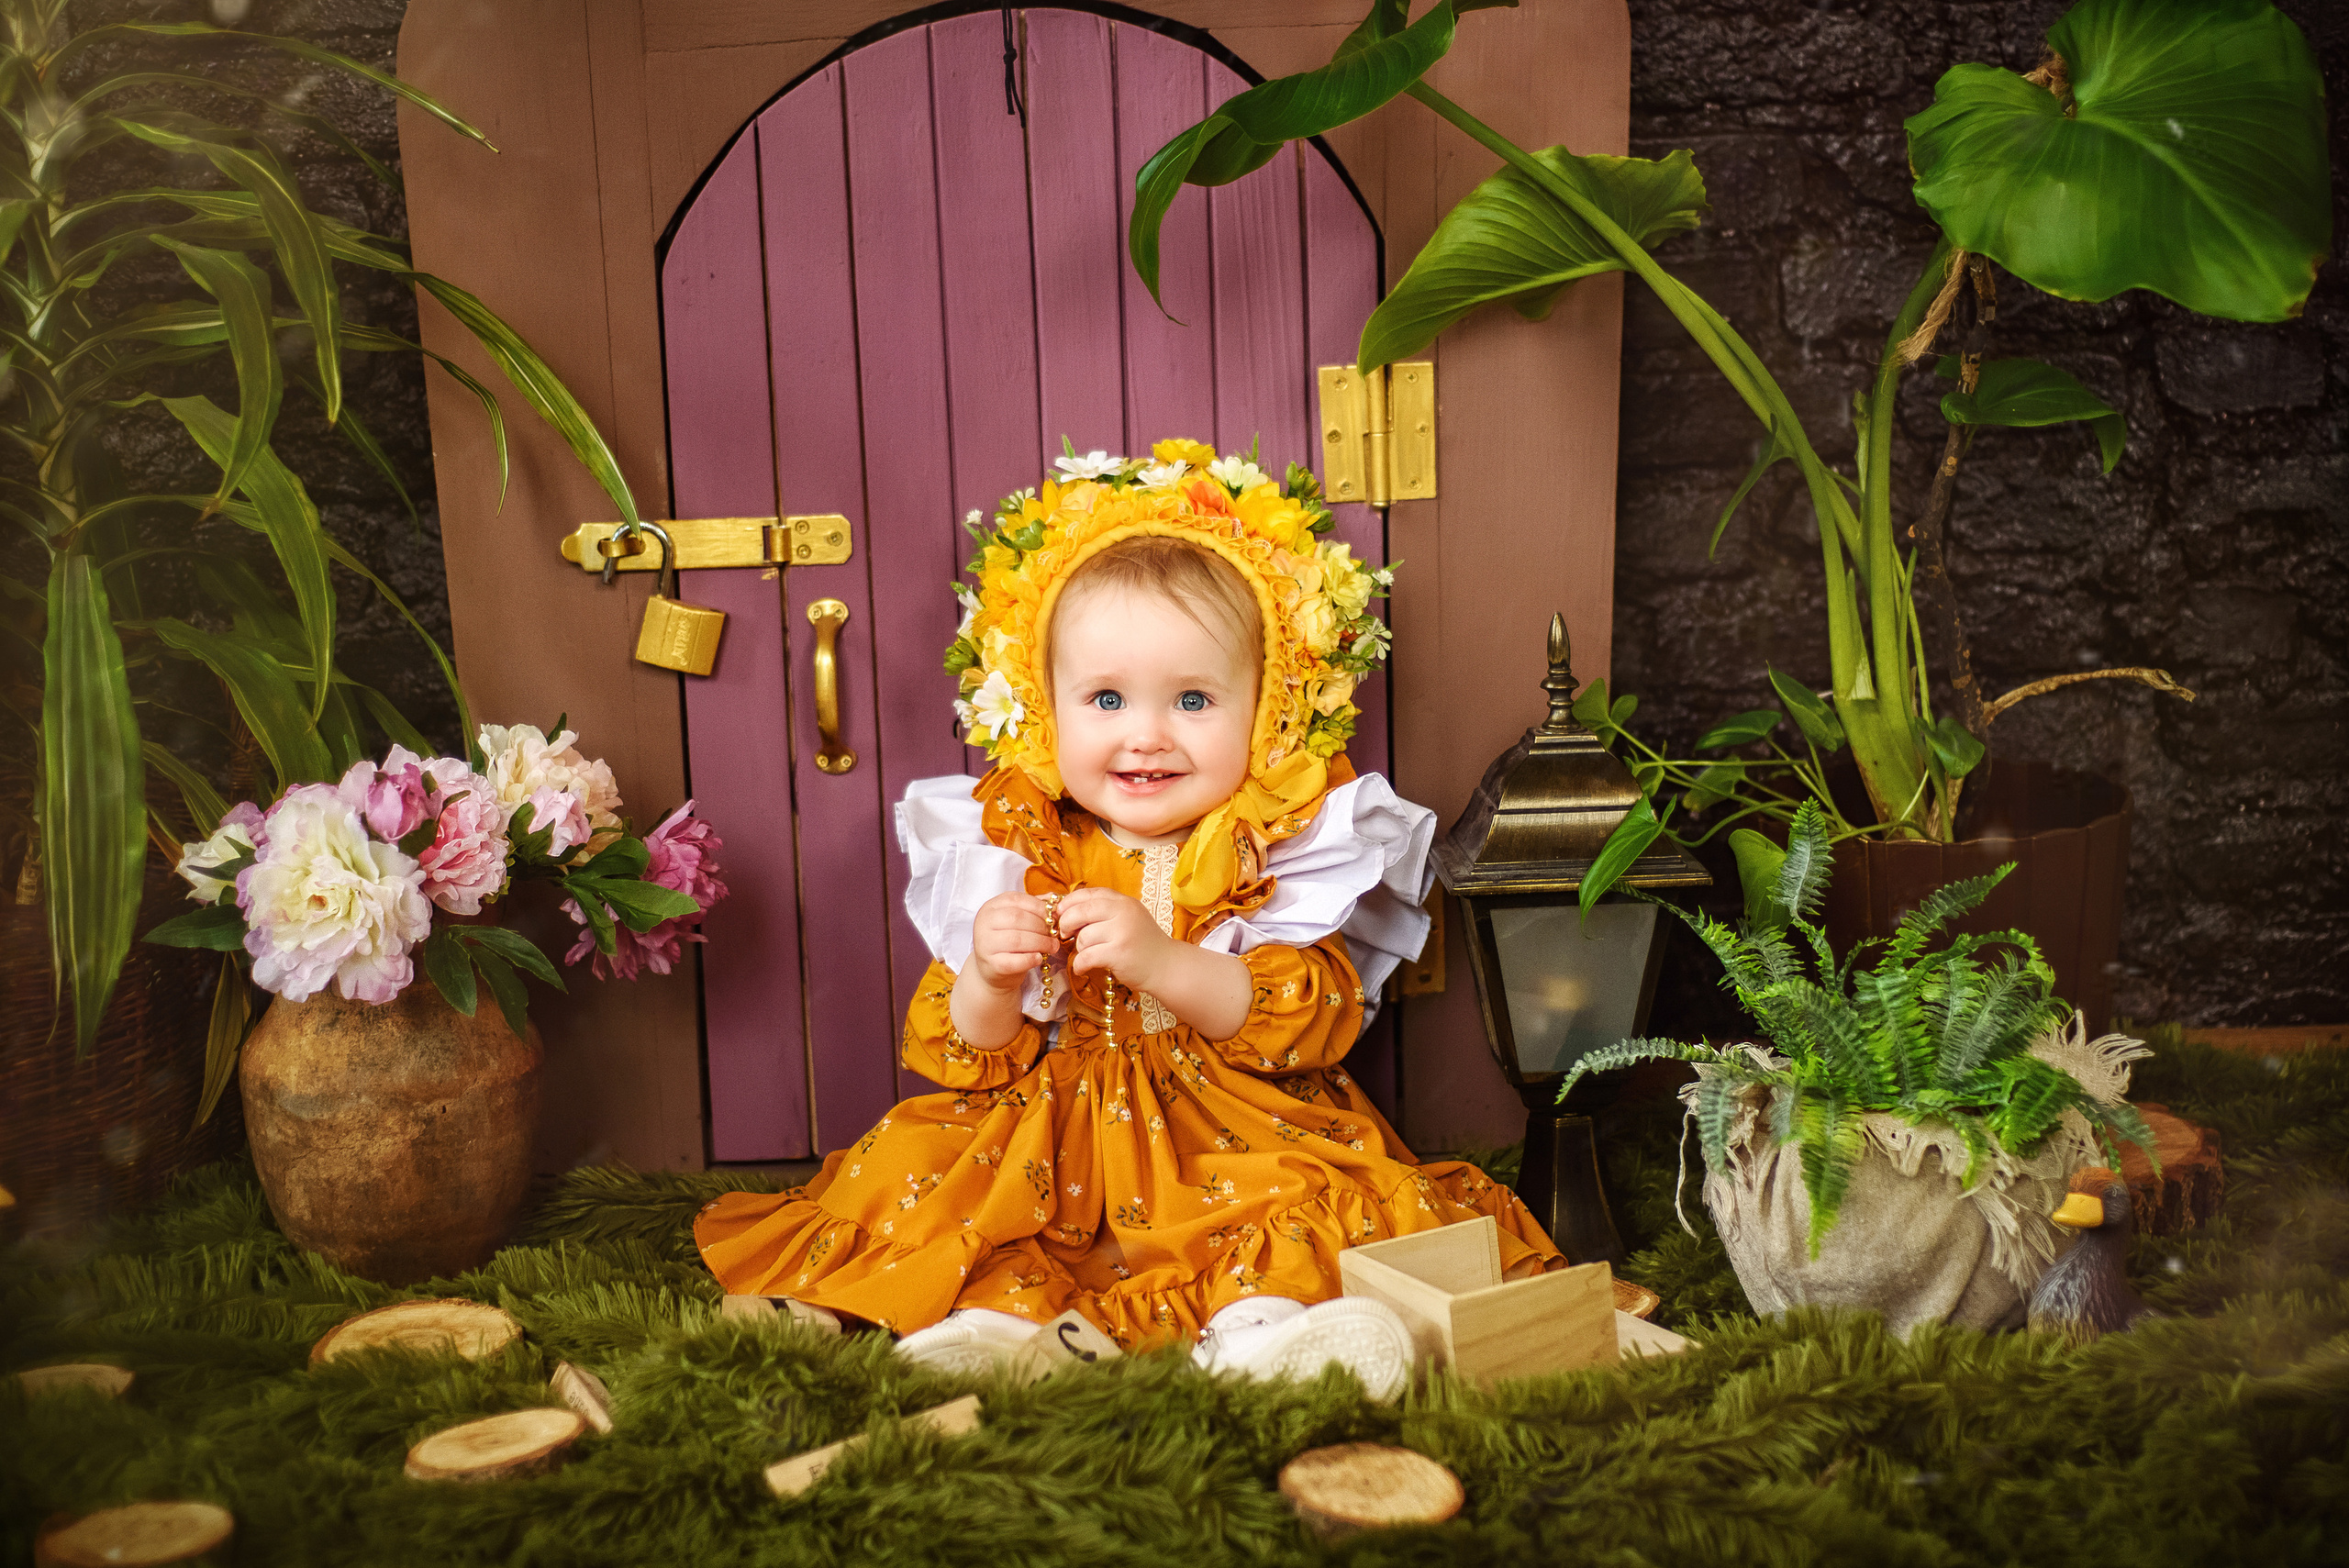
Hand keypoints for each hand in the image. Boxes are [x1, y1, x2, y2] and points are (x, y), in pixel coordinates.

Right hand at [968, 890, 1056, 992]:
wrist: (992, 969)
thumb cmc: (1009, 941)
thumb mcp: (1017, 920)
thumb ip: (1034, 908)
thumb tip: (1056, 902)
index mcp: (991, 907)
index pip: (1016, 900)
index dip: (1038, 907)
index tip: (1054, 917)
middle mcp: (984, 922)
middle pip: (1017, 918)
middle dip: (1041, 926)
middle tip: (1055, 934)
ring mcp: (984, 944)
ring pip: (1016, 939)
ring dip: (1040, 943)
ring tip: (1053, 946)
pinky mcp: (990, 964)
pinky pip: (1014, 961)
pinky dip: (1030, 959)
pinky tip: (1039, 958)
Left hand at [1054, 888, 1172, 988]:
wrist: (1166, 966)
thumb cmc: (1142, 943)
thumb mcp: (1127, 918)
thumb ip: (1104, 911)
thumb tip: (1067, 911)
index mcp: (1123, 901)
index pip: (1088, 893)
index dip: (1069, 902)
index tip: (1060, 913)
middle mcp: (1123, 912)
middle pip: (1081, 911)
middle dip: (1067, 923)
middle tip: (1065, 934)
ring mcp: (1122, 932)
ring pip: (1083, 936)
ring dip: (1079, 948)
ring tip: (1087, 954)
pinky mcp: (1119, 953)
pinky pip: (1087, 956)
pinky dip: (1079, 964)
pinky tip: (1082, 968)